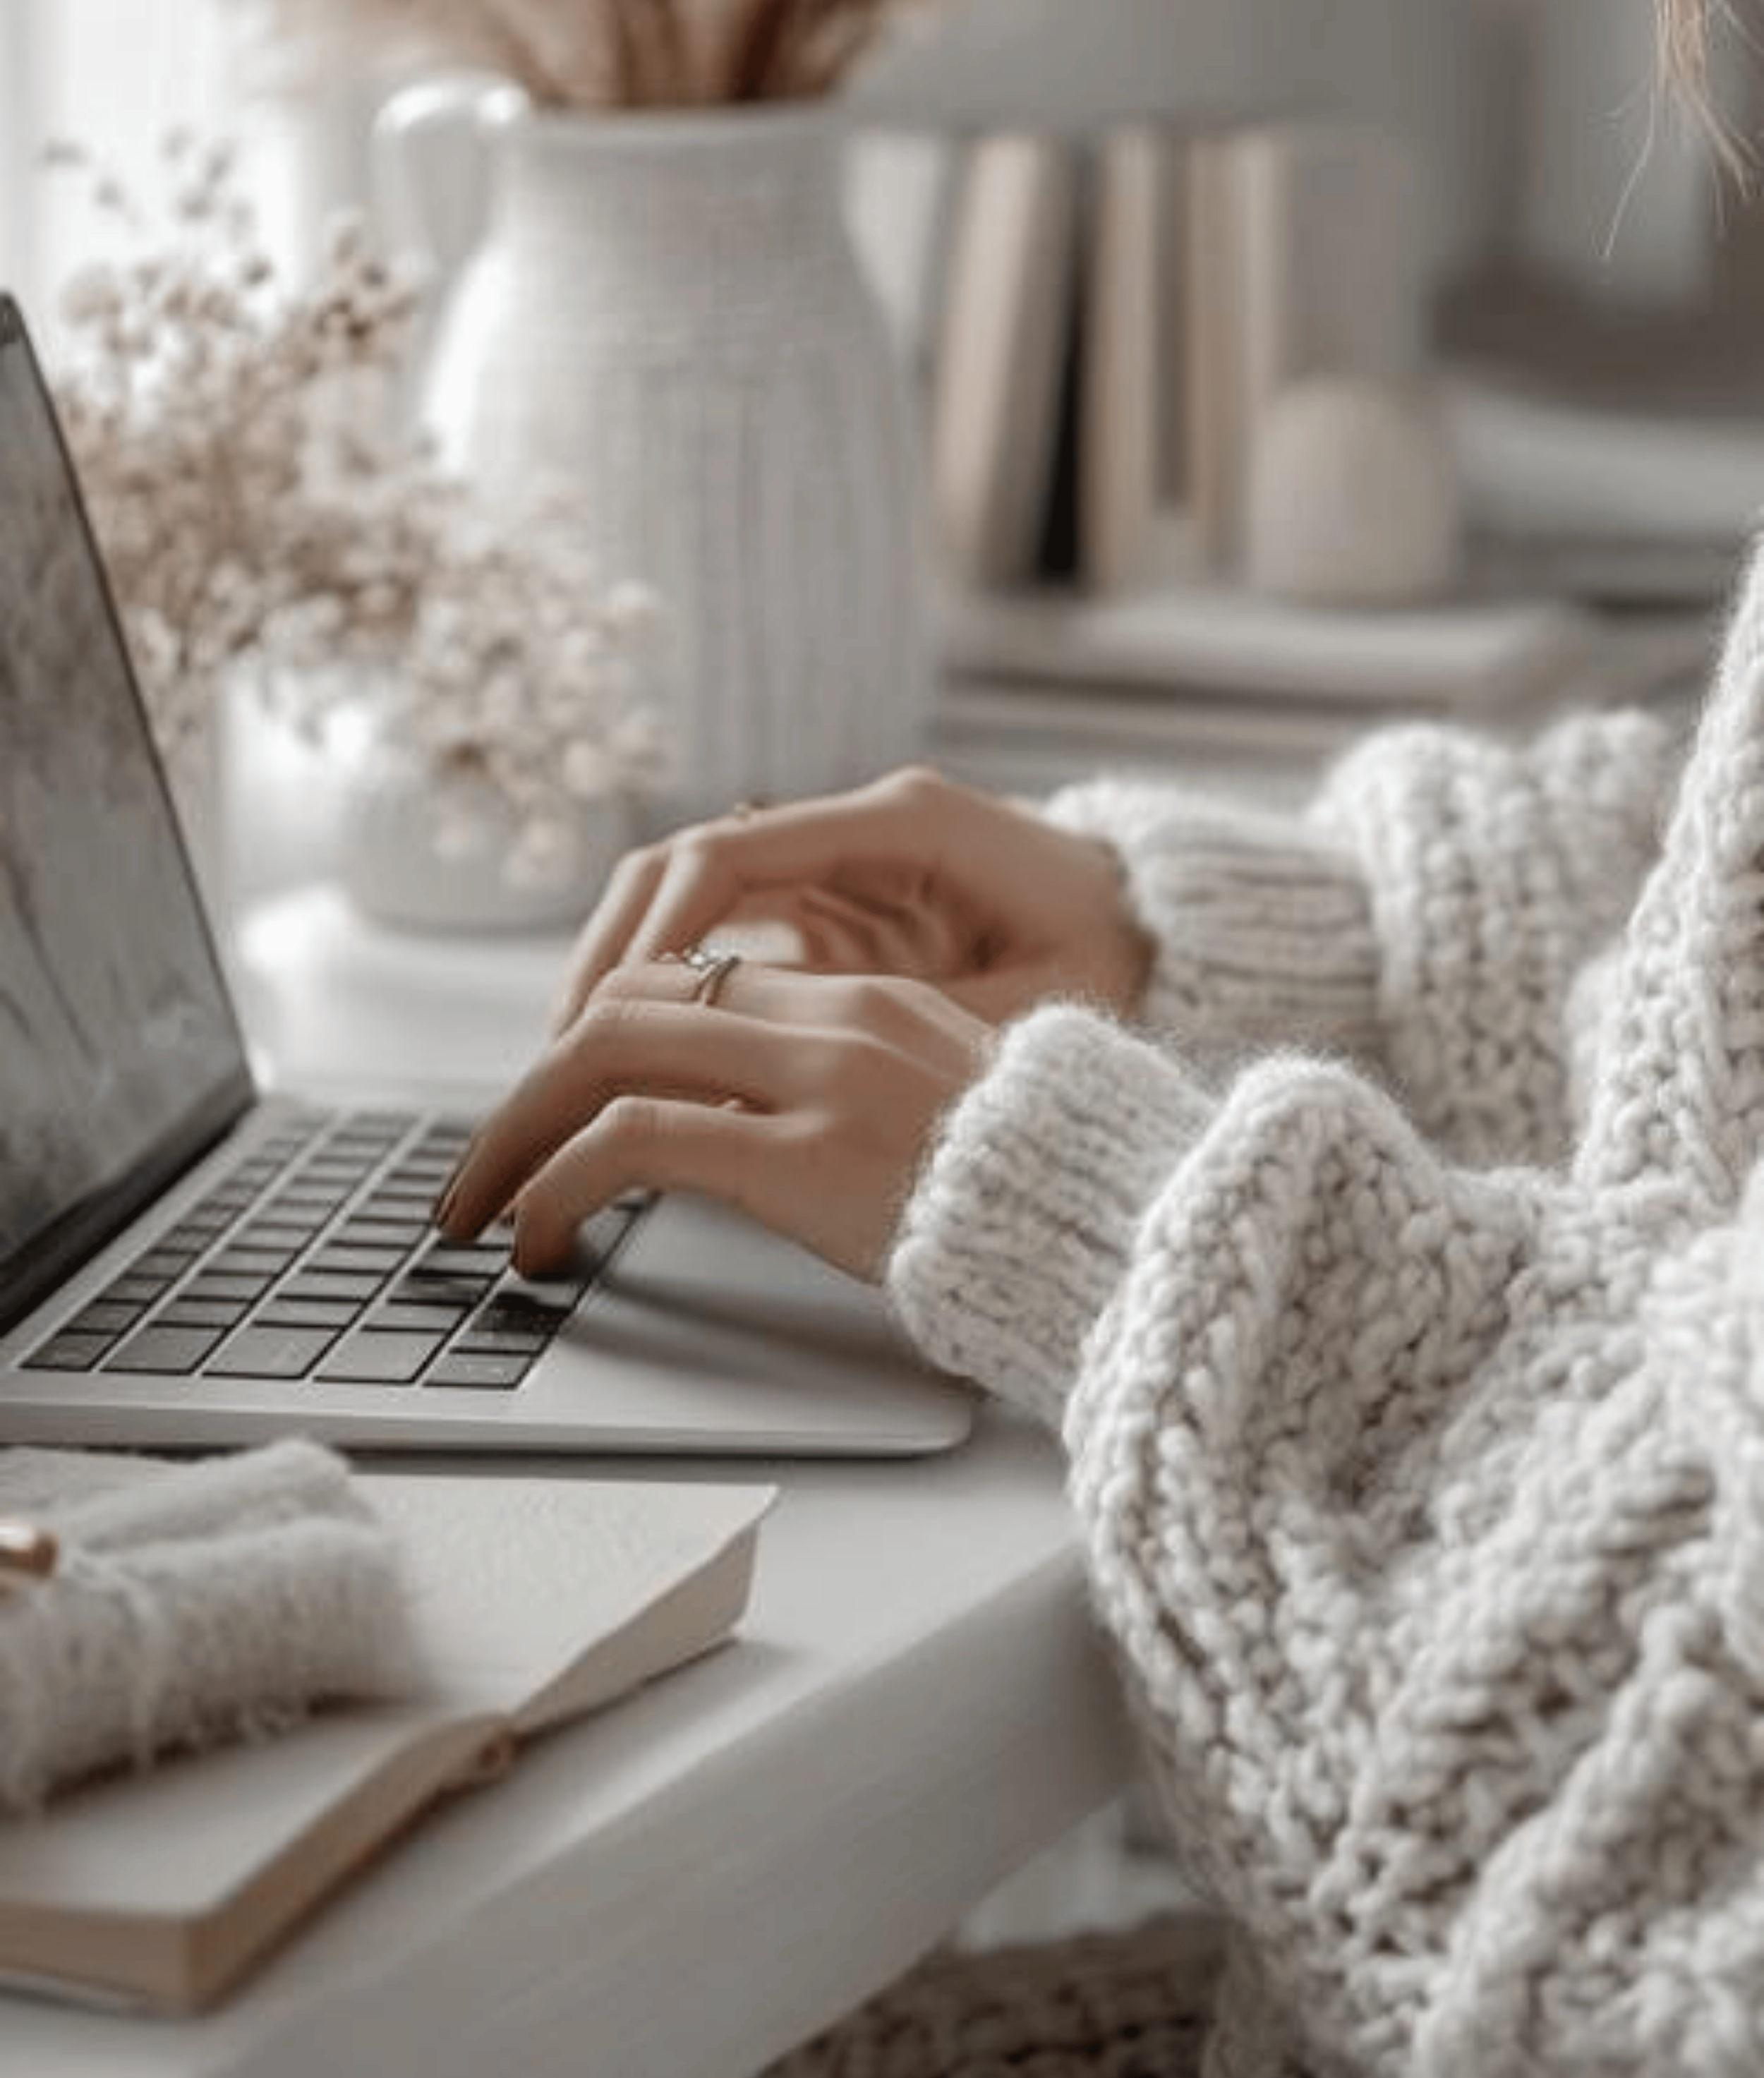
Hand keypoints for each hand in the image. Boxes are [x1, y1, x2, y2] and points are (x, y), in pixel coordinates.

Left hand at [435, 954, 992, 1281]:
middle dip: (527, 1089)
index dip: (592, 1043)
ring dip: (515, 1136)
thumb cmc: (1047, 1206)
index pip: (686, 985)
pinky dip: (557, 1185)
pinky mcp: (804, 1154)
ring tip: (478, 1211)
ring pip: (606, 1057)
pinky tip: (538, 1239)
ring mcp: (820, 1081)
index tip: (548, 1117)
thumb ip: (856, 1102)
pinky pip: (633, 1143)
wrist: (1134, 1238)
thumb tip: (760, 1142)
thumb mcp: (948, 1121)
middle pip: (624, 1006)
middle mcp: (836, 1019)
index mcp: (870, 1002)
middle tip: (475, 1171)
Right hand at [550, 765, 1150, 1031]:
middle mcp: (855, 832)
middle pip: (686, 868)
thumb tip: (818, 1059)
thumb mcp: (1034, 1004)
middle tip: (560, 1052)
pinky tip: (644, 1065)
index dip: (654, 932)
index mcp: (902, 826)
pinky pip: (730, 937)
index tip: (602, 1010)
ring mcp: (841, 869)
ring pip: (692, 901)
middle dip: (612, 952)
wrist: (1171, 932)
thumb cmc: (1115, 962)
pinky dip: (679, 990)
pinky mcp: (839, 913)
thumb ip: (921, 1023)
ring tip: (579, 1067)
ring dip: (630, 974)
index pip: (729, 855)